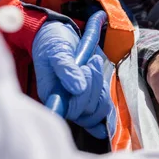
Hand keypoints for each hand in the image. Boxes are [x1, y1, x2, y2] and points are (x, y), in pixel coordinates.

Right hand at [33, 22, 112, 138]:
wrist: (59, 35)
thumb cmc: (53, 44)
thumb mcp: (57, 52)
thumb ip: (66, 69)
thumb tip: (78, 88)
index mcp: (52, 95)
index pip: (71, 109)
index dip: (83, 97)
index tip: (84, 68)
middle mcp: (63, 102)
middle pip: (87, 110)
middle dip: (94, 84)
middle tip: (90, 62)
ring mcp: (75, 102)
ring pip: (97, 109)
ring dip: (101, 88)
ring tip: (94, 64)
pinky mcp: (86, 98)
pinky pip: (99, 112)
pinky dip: (105, 111)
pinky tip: (107, 122)